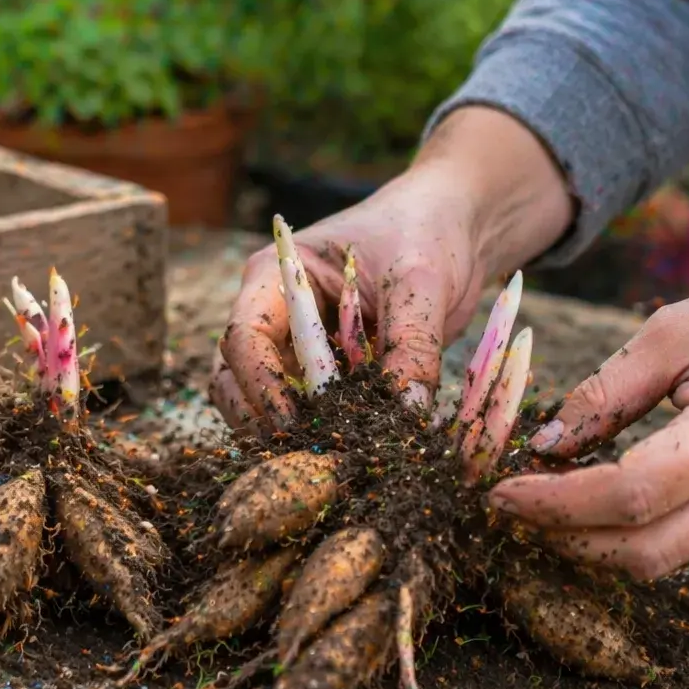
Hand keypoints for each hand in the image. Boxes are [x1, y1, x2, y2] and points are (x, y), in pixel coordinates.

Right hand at [213, 107, 573, 430]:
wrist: (454, 227)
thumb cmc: (426, 232)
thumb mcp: (422, 281)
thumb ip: (412, 343)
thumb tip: (406, 412)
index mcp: (276, 275)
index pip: (244, 335)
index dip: (260, 384)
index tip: (293, 423)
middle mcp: (272, 312)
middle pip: (234, 377)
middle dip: (259, 419)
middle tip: (303, 457)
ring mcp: (293, 345)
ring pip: (260, 401)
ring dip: (284, 433)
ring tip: (327, 460)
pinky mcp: (323, 372)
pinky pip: (306, 410)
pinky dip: (320, 433)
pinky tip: (348, 453)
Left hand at [490, 247, 688, 579]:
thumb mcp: (679, 329)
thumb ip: (607, 390)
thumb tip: (544, 442)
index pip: (629, 494)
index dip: (555, 502)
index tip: (500, 490)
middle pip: (644, 552)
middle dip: (564, 539)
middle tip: (507, 507)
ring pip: (664, 558)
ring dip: (593, 542)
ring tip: (539, 502)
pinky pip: (687, 540)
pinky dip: (630, 531)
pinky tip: (591, 498)